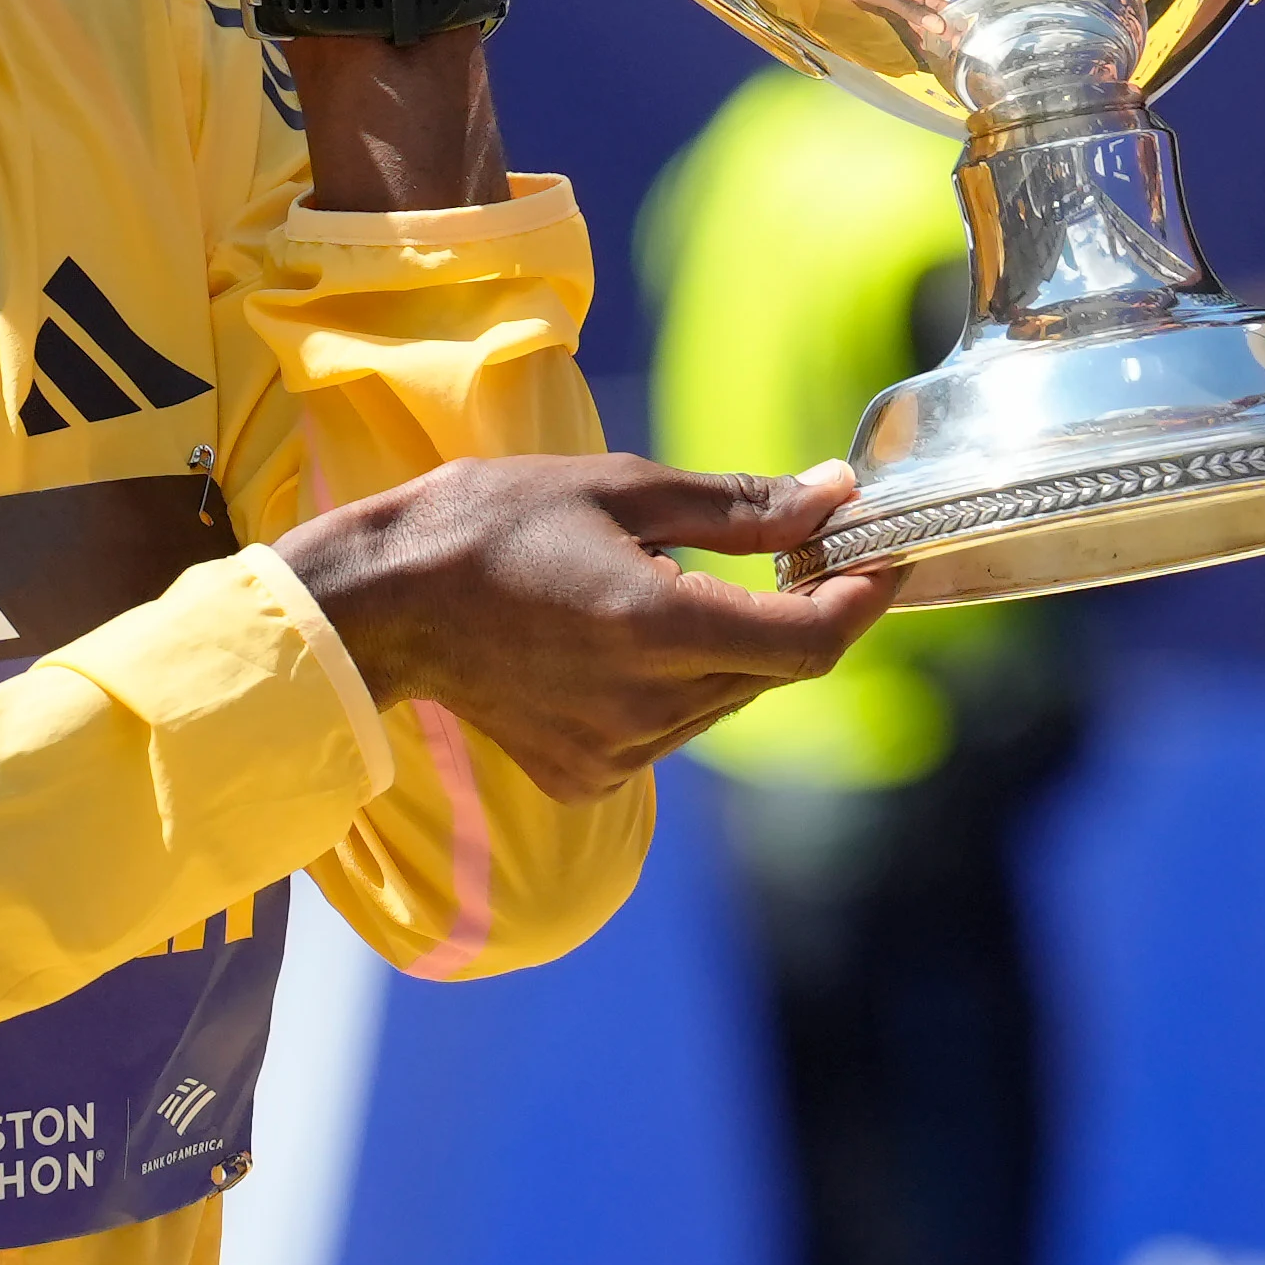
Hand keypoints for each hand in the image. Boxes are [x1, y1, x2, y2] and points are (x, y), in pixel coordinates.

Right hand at [277, 455, 900, 798]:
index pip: (809, 642)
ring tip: (689, 578)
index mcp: (656, 629)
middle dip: (802, 608)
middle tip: (799, 543)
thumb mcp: (623, 488)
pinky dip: (681, 680)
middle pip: (775, 668)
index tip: (883, 553)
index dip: (863, 600)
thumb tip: (837, 496)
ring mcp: (615, 754)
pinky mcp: (588, 777)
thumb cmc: (493, 522)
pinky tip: (627, 634)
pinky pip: (673, 727)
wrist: (381, 605)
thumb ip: (741, 506)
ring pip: (728, 698)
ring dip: (738, 642)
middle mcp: (645, 708)